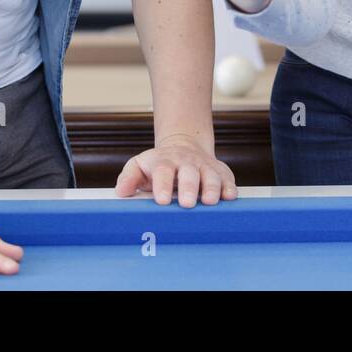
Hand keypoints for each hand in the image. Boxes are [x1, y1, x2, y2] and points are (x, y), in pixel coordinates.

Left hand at [114, 135, 237, 206]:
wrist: (183, 147)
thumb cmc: (158, 165)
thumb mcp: (139, 166)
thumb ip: (129, 178)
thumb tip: (121, 192)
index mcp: (164, 162)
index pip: (163, 171)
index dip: (162, 185)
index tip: (161, 200)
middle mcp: (186, 163)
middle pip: (189, 173)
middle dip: (189, 188)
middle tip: (187, 203)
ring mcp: (204, 166)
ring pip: (211, 175)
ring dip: (211, 188)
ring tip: (210, 202)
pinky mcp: (220, 171)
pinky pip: (227, 177)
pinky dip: (229, 186)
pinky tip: (229, 196)